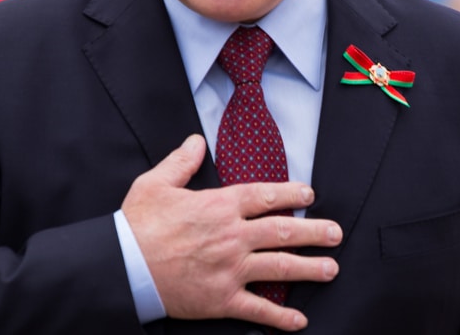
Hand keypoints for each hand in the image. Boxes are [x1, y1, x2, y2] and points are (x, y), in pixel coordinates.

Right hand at [121, 134, 341, 330]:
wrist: (125, 265)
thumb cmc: (138, 225)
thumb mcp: (155, 183)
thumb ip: (181, 162)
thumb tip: (196, 142)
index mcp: (218, 206)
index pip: (265, 196)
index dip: (291, 194)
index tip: (309, 195)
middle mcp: (232, 236)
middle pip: (283, 232)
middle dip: (314, 232)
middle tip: (335, 233)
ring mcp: (230, 269)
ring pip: (280, 268)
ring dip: (310, 268)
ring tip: (331, 268)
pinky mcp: (222, 299)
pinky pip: (259, 309)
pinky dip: (281, 317)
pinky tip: (298, 320)